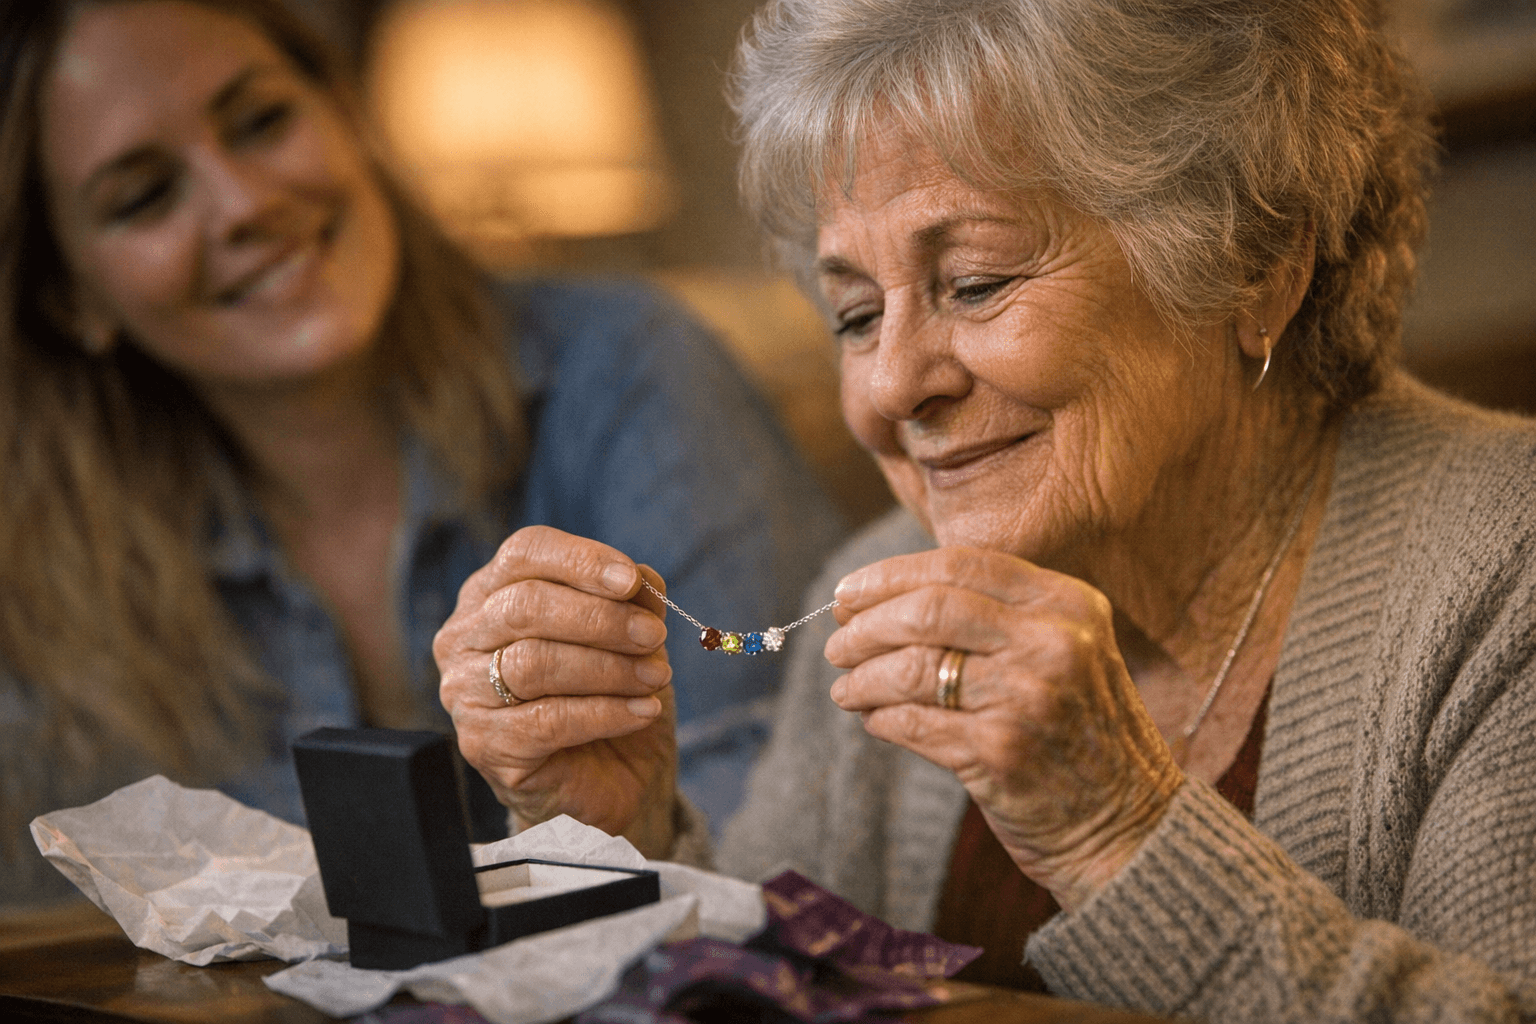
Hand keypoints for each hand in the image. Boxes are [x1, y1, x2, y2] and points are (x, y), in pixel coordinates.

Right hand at [434, 526, 677, 857]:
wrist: (608, 778)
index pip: (525, 553)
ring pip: (535, 662)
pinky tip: (642, 712)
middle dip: (601, 619)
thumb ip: (631, 602)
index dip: (580, 561)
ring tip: (656, 678)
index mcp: (493, 593)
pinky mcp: (484, 746)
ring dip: (608, 668)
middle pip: (526, 605)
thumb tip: (642, 578)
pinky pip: (547, 720)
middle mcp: (464, 637)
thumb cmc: (611, 695)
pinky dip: (605, 712)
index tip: (632, 582)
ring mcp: (465, 693)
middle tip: (654, 638)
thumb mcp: (630, 639)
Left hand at [824, 547, 1182, 910]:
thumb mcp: (1067, 651)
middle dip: (866, 625)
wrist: (1131, 826)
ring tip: (845, 688)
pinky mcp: (1001, 755)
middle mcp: (1053, 644)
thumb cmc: (1082, 732)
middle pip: (928, 610)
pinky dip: (881, 719)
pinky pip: (913, 723)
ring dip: (862, 678)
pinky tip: (875, 720)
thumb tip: (882, 597)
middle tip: (836, 644)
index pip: (960, 565)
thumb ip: (996, 615)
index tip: (848, 592)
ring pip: (912, 668)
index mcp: (1068, 604)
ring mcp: (1028, 699)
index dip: (890, 575)